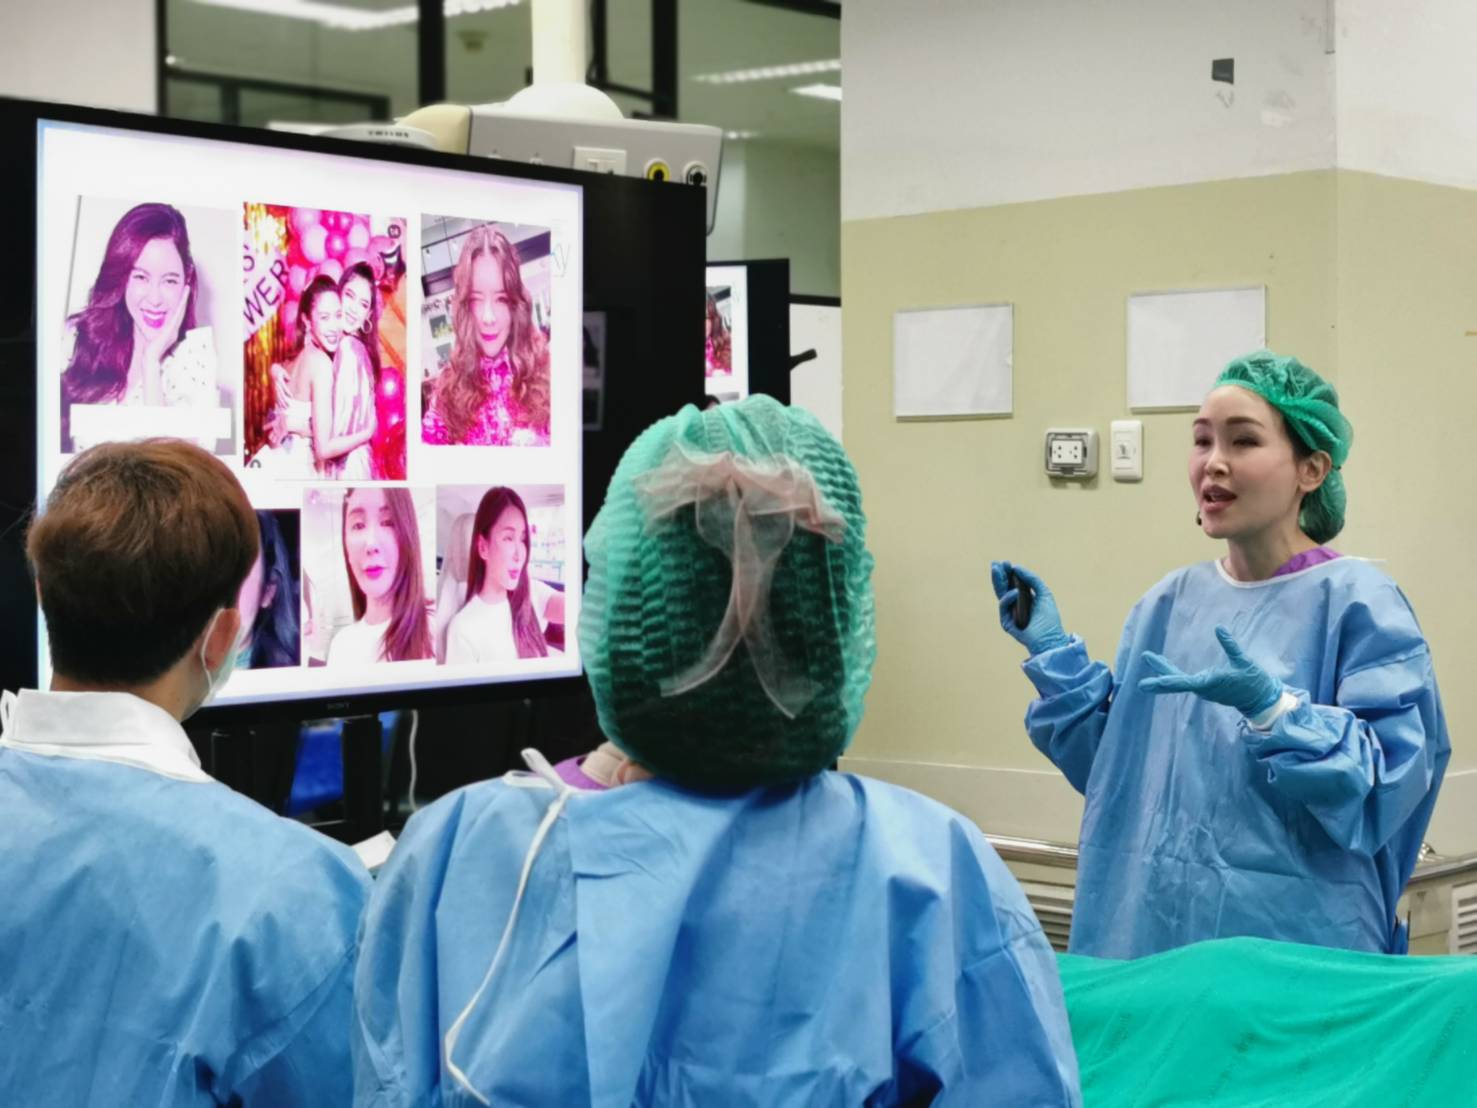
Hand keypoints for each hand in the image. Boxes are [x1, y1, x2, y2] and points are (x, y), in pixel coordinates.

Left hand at [141, 286, 190, 364]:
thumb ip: (157, 330)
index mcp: (171, 331)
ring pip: (180, 312)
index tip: (182, 296)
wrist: (151, 356)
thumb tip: (154, 323)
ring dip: (183, 301)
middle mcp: (174, 330)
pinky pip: (176, 318)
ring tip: (185, 290)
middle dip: (184, 299)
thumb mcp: (154, 336)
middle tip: (186, 288)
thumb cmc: (151, 348)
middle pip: (181, 311)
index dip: (180, 305)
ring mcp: (174, 331)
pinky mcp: (171, 331)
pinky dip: (179, 309)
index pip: (177, 315)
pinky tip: (180, 302)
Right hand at [990, 561, 1069, 655]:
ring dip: (998, 582)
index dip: (1008, 573)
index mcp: (1024, 599)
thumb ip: (1032, 579)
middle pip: (1004, 588)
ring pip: (1000, 595)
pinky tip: (1015, 592)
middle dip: (1000, 575)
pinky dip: (1008, 598)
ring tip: (997, 569)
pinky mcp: (1007, 623)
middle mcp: (1015, 606)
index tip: (1006, 562)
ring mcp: (1010, 614)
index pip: (1013, 584)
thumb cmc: (1049, 618)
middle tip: (996, 563)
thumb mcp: (1044, 593)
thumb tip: (1017, 567)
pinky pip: (1004, 607)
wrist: (1050, 638)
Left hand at [1137, 625, 1282, 717]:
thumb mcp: (1244, 661)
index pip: (1185, 683)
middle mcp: (1203, 688)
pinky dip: (1172, 672)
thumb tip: (1219, 628)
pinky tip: (1164, 663)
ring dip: (1163, 670)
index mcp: (1211, 683)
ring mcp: (1203, 689)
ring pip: (1179, 680)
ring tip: (1148, 657)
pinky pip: (1185, 680)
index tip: (1153, 681)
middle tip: (1141, 684)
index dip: (1169, 681)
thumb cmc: (1254, 680)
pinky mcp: (1205, 687)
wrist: (1261, 699)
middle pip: (1177, 684)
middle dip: (1159, 682)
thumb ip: (1230, 645)